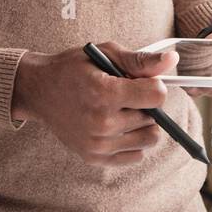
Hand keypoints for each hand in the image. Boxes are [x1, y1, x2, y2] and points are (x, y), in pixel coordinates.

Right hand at [11, 40, 178, 165]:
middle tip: (122, 94)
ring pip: (149, 138)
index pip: (157, 96)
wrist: (38, 91)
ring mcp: (98, 144)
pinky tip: (116, 125)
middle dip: (144, 104)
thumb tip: (173, 61)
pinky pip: (136, 156)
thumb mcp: (105, 53)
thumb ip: (141, 61)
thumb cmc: (72, 68)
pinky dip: (132, 141)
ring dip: (141, 124)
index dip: (154, 85)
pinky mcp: (95, 157)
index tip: (140, 81)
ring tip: (120, 110)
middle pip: (153, 118)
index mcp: (104, 93)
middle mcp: (101, 123)